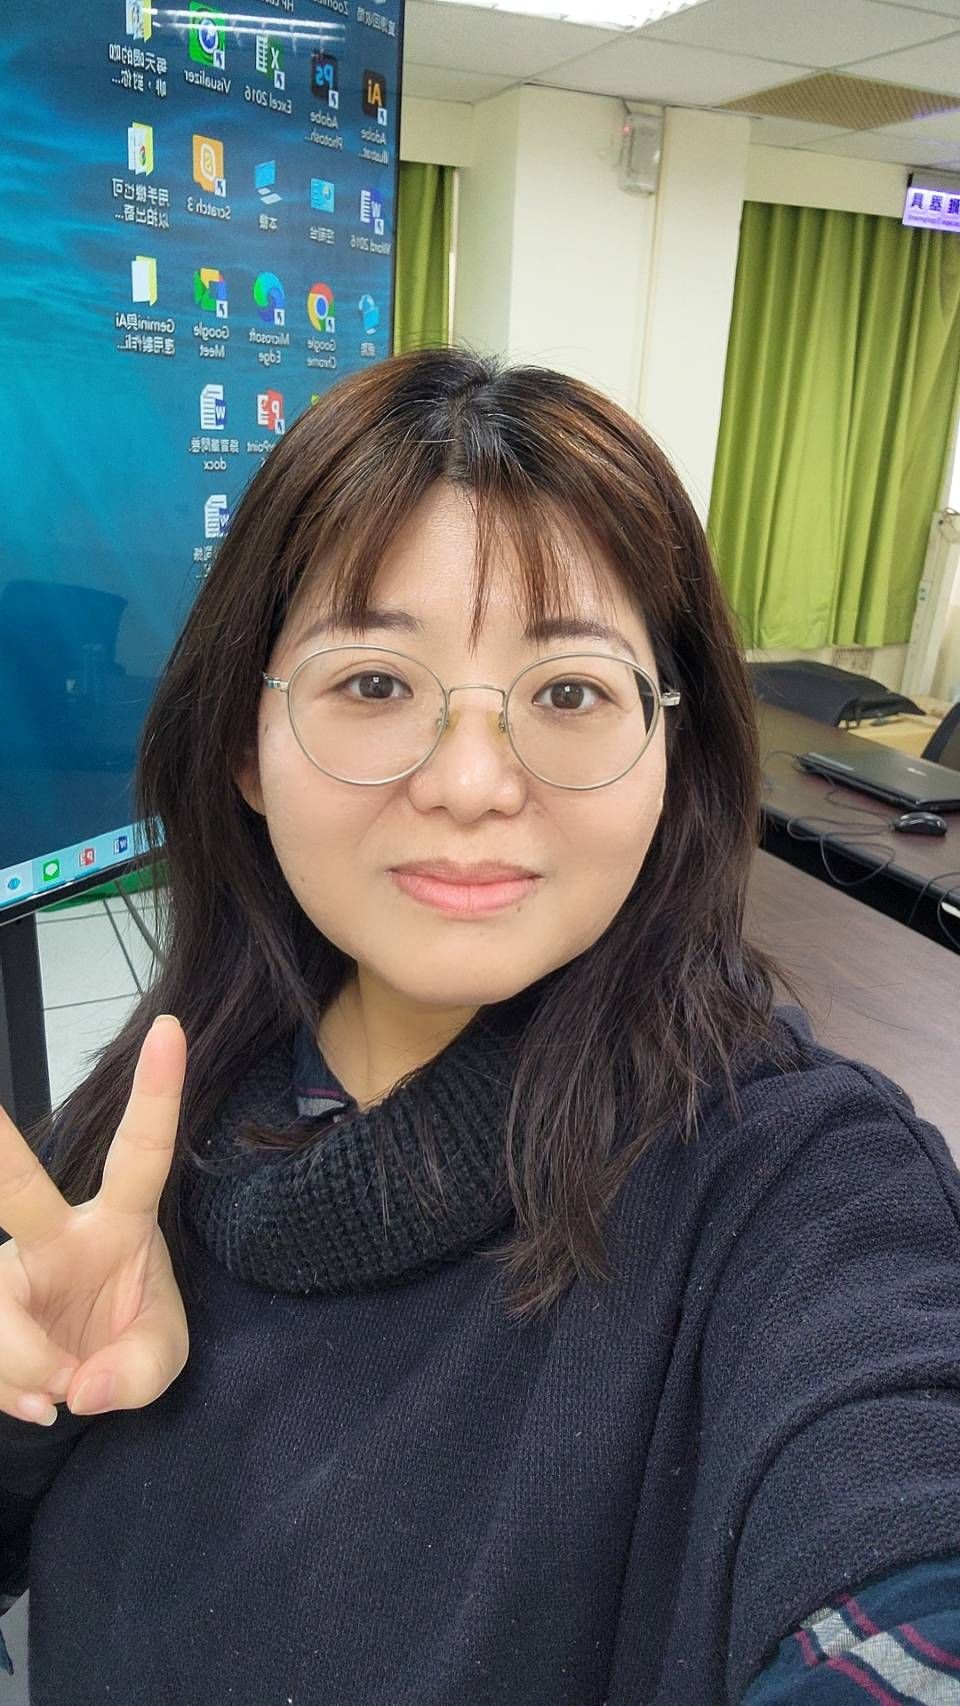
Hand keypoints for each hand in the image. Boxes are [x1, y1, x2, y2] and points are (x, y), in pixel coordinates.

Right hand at [0, 1015, 188, 1423]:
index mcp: (116, 1222)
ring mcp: (8, 1271)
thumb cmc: (126, 1344)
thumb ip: (137, 1370)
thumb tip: (77, 1382)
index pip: (142, 1152)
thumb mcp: (159, 1358)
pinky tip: (36, 1401)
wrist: (80, 1382)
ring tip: (62, 1389)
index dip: (157, 1093)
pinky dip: (12, 1392)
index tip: (170, 1029)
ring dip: (31, 1369)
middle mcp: (52, 1236)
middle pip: (16, 1189)